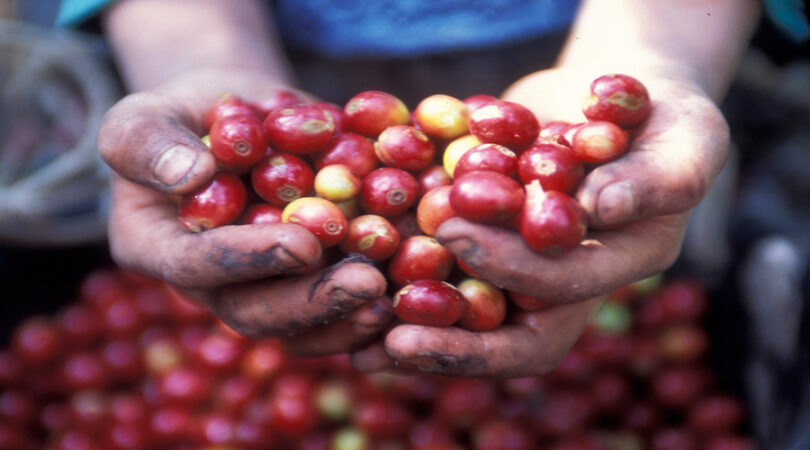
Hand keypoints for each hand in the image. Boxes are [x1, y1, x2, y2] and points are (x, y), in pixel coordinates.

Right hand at [98, 68, 391, 355]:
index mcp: (158, 249)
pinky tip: (412, 286)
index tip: (300, 243)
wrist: (235, 121)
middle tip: (366, 283)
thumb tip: (190, 175)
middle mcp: (211, 284)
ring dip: (349, 316)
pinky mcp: (303, 282)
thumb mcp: (145, 115)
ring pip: (301, 326)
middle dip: (313, 301)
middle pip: (256, 311)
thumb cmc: (180, 116)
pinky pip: (335, 307)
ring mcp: (260, 288)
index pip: (196, 266)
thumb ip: (150, 143)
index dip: (248, 260)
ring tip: (393, 297)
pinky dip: (372, 299)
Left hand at [353, 68, 727, 377]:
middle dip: (451, 334)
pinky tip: (357, 278)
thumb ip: (658, 179)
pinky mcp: (489, 245)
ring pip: (468, 317)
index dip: (513, 274)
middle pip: (509, 332)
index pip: (564, 292)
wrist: (615, 96)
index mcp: (619, 268)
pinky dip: (401, 278)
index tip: (457, 237)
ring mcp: (525, 268)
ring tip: (358, 332)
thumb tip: (601, 211)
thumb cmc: (666, 113)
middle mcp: (569, 282)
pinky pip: (444, 275)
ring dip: (414, 327)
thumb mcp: (687, 138)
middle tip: (389, 322)